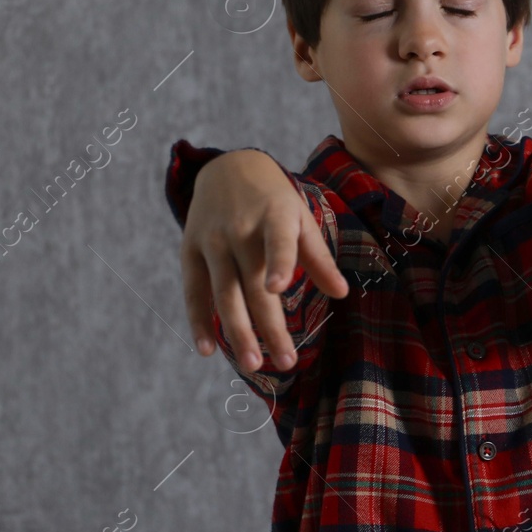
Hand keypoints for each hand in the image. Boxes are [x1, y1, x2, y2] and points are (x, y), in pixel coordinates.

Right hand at [182, 150, 347, 369]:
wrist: (227, 167)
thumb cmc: (274, 201)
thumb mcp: (299, 217)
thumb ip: (317, 257)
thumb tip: (342, 294)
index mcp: (274, 215)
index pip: (276, 241)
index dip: (278, 262)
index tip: (278, 288)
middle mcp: (239, 229)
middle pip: (253, 284)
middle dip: (269, 326)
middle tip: (287, 362)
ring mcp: (212, 240)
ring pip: (224, 294)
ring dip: (238, 332)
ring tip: (254, 364)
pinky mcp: (189, 250)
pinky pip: (194, 291)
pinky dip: (199, 321)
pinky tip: (209, 350)